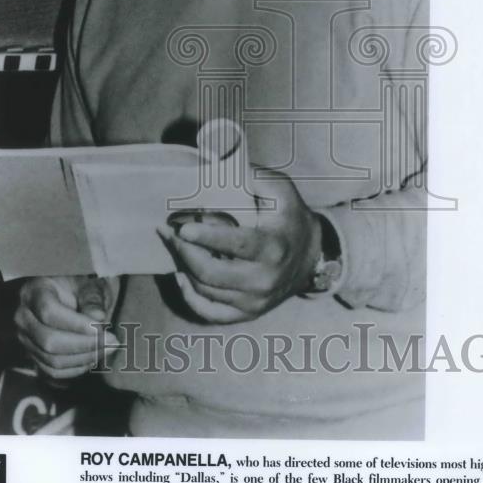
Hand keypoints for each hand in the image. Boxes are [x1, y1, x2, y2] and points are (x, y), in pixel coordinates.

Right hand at [14, 275, 120, 379]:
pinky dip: (75, 369)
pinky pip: (51, 372)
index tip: (100, 328)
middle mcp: (24, 316)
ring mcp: (26, 339)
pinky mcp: (33, 355)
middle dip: (84, 345)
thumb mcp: (91, 284)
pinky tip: (94, 358)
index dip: (76, 324)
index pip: (49, 312)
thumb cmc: (83, 285)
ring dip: (84, 359)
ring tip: (108, 348)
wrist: (74, 293)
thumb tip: (97, 318)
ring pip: (51, 360)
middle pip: (48, 340)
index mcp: (34, 291)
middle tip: (112, 341)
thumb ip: (93, 299)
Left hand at [158, 166, 321, 323]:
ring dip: (184, 267)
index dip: (206, 237)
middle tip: (170, 232)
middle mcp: (264, 280)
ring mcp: (255, 301)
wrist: (312, 257)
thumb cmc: (290, 218)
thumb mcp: (282, 190)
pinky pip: (210, 313)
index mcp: (273, 248)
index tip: (183, 227)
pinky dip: (191, 297)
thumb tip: (222, 169)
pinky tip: (183, 276)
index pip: (235, 245)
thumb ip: (255, 177)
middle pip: (211, 273)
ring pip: (206, 291)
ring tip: (174, 245)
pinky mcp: (248, 313)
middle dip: (184, 251)